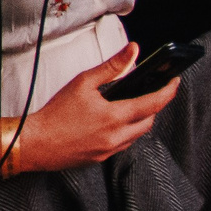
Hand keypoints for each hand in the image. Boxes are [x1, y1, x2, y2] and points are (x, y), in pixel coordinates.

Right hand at [20, 42, 179, 171]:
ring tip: (129, 106)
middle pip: (149, 121)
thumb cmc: (56, 113)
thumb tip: (132, 51)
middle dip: (154, 106)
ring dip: (139, 120)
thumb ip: (111, 67)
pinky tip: (110, 122)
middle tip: (150, 92)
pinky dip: (124, 132)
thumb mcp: (83, 82)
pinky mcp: (102, 158)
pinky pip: (122, 144)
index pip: (154, 103)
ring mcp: (111, 150)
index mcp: (116, 116)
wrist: (37, 142)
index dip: (168, 91)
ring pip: (136, 135)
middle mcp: (118, 136)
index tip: (174, 81)